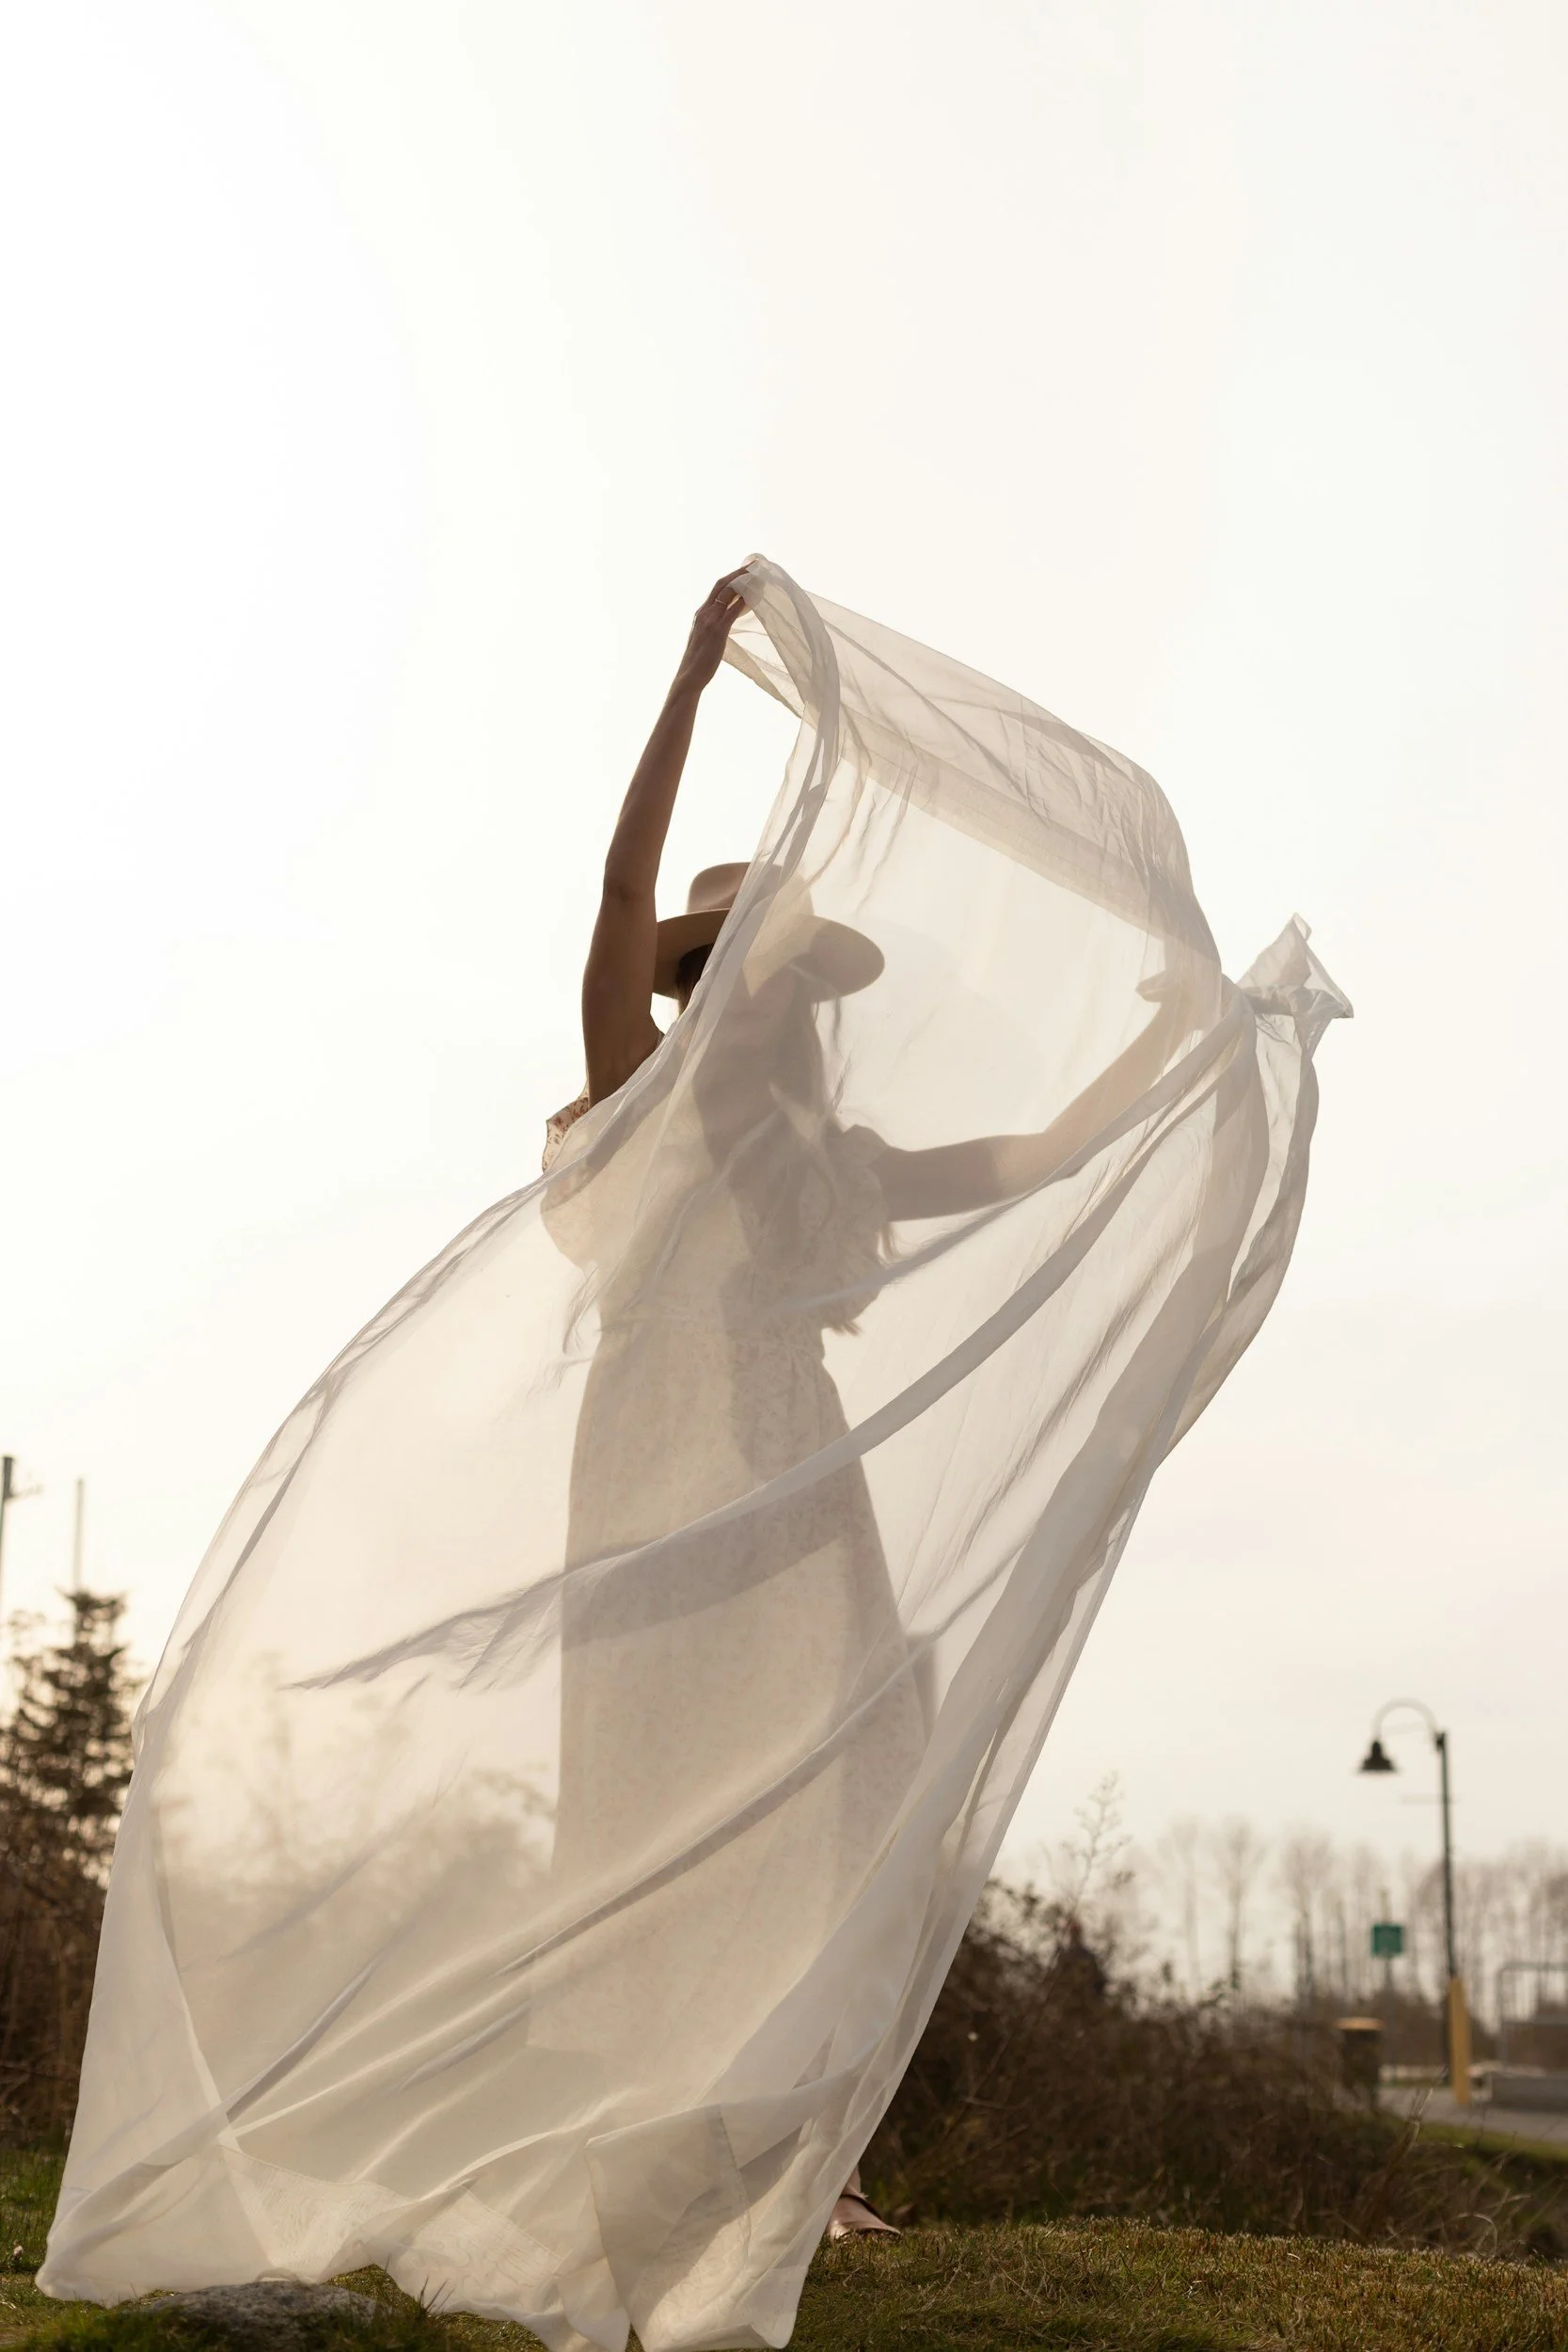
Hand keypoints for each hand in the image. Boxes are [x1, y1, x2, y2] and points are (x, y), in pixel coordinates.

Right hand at [674, 568, 749, 691]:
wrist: (689, 677)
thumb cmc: (698, 663)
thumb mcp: (706, 640)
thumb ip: (714, 628)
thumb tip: (727, 624)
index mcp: (700, 614)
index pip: (717, 589)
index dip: (731, 577)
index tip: (744, 569)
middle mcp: (703, 612)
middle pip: (722, 584)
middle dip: (739, 573)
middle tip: (754, 565)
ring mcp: (710, 620)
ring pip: (728, 593)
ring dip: (744, 582)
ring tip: (759, 576)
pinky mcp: (717, 631)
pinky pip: (733, 610)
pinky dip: (745, 601)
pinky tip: (756, 596)